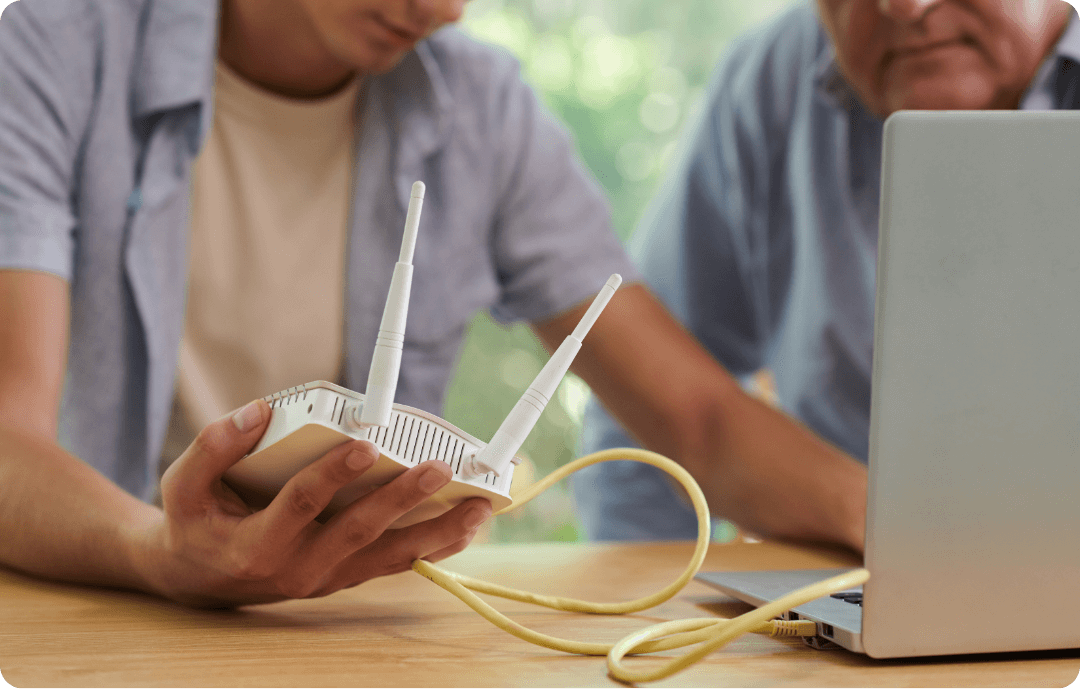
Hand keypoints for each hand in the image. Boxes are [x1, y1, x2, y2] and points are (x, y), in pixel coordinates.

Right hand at [138, 399, 490, 606]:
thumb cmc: (195, 523)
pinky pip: (395, 563)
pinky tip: (467, 524)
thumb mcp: (182, 485)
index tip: (365, 443)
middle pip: (358, 531)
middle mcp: (298, 569)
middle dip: (402, 498)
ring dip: (437, 531)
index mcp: (256, 545)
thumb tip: (260, 411)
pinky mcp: (346, 576)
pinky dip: (434, 545)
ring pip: (389, 556)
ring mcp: (327, 577)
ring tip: (478, 506)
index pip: (300, 505)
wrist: (199, 580)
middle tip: (438, 467)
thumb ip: (214, 446)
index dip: (332, 475)